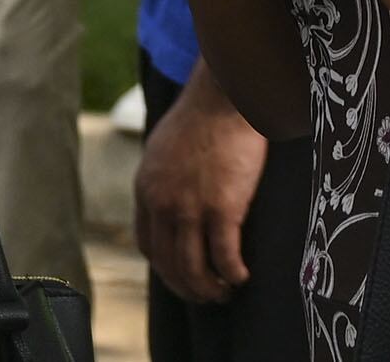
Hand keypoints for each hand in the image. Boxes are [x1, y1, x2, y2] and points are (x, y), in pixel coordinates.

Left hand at [135, 71, 269, 305]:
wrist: (226, 94)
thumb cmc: (204, 114)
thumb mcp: (166, 148)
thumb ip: (164, 179)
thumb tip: (173, 201)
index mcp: (146, 189)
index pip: (148, 245)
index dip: (166, 268)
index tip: (183, 276)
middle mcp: (162, 203)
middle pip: (169, 264)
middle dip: (189, 287)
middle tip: (209, 295)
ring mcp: (190, 207)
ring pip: (194, 269)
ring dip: (210, 289)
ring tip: (227, 292)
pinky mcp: (222, 208)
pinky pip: (224, 257)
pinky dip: (233, 274)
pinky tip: (243, 277)